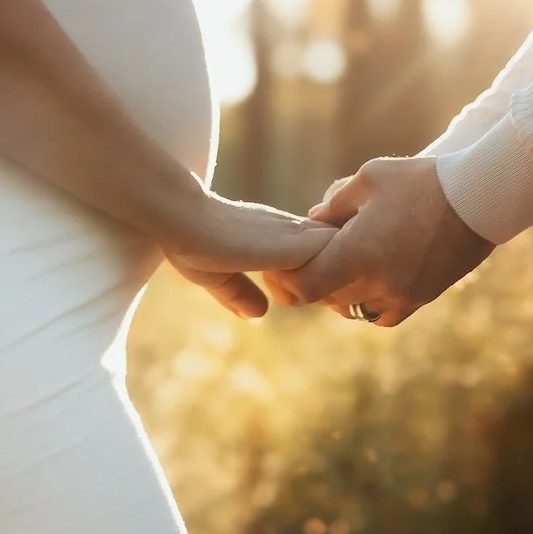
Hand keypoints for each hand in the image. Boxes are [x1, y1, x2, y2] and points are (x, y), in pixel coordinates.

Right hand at [168, 195, 335, 320]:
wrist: (183, 219)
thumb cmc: (190, 242)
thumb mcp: (217, 275)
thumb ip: (238, 292)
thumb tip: (257, 314)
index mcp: (278, 235)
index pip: (322, 253)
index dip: (323, 277)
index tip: (302, 298)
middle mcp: (294, 230)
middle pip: (345, 252)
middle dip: (343, 282)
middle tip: (325, 304)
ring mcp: (299, 235)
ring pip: (349, 256)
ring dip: (341, 285)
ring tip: (321, 303)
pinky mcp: (298, 244)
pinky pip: (338, 264)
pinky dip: (333, 286)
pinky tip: (308, 299)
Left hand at [264, 156, 492, 326]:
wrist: (479, 199)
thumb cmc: (421, 181)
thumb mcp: (369, 178)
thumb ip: (334, 203)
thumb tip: (311, 221)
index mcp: (359, 252)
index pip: (306, 286)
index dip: (289, 278)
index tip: (287, 261)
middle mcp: (379, 282)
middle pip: (327, 298)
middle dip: (316, 279)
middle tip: (313, 256)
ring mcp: (402, 295)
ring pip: (353, 309)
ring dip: (341, 292)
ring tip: (342, 265)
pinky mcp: (421, 298)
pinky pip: (382, 315)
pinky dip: (369, 303)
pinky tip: (369, 280)